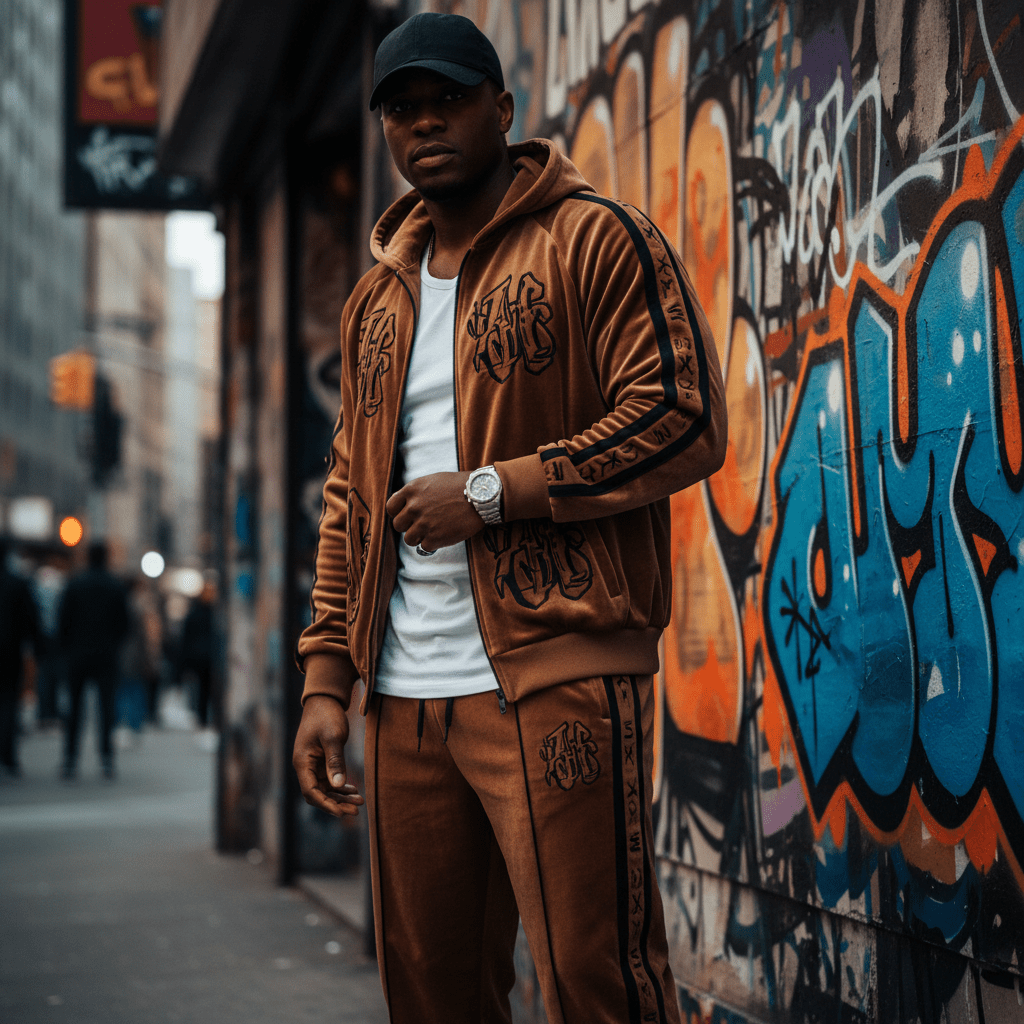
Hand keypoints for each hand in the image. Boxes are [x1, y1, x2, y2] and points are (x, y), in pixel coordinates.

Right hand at [293, 695, 364, 817]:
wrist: (325, 700)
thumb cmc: (327, 716)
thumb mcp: (333, 737)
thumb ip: (335, 761)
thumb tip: (338, 785)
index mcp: (302, 762)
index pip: (311, 792)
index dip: (326, 804)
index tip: (342, 812)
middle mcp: (305, 766)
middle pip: (318, 793)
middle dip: (336, 803)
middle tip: (356, 811)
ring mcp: (312, 764)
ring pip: (325, 788)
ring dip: (340, 796)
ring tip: (359, 802)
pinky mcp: (321, 761)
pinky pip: (329, 779)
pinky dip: (341, 786)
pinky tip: (354, 790)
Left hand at [385, 471, 483, 551]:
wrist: (481, 496)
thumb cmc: (460, 486)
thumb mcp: (433, 481)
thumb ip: (416, 493)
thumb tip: (405, 505)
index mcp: (412, 490)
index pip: (391, 507)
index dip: (398, 513)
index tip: (407, 516)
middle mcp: (414, 507)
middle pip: (398, 525)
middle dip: (408, 526)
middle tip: (422, 524)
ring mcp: (424, 523)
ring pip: (409, 539)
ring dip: (419, 537)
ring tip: (432, 531)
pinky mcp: (435, 538)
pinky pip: (424, 547)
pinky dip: (433, 543)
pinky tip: (443, 534)